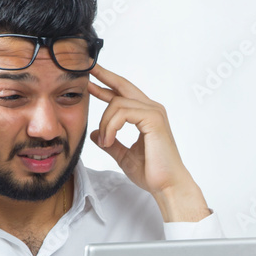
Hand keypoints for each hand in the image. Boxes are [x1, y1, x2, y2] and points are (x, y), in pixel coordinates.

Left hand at [88, 64, 210, 221]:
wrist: (167, 186)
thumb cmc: (152, 173)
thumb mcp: (124, 156)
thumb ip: (111, 142)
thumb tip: (96, 134)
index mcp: (147, 115)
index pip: (124, 94)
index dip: (106, 85)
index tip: (91, 81)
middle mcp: (152, 109)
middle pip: (123, 85)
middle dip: (104, 76)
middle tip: (88, 69)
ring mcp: (154, 112)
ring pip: (117, 103)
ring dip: (105, 123)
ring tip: (106, 142)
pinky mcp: (153, 119)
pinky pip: (123, 113)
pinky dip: (111, 126)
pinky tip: (109, 140)